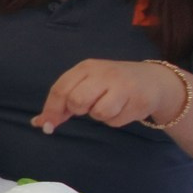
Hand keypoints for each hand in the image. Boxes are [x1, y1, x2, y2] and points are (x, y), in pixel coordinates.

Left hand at [36, 59, 184, 132]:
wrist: (153, 80)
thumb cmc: (111, 84)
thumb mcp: (86, 84)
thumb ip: (63, 102)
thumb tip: (39, 123)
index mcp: (87, 67)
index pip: (61, 88)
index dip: (51, 109)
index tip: (47, 125)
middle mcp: (105, 73)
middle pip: (77, 101)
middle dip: (79, 110)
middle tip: (89, 105)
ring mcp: (124, 86)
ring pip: (98, 113)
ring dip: (99, 116)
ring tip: (110, 105)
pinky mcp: (139, 101)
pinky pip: (115, 121)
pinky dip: (115, 120)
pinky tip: (124, 108)